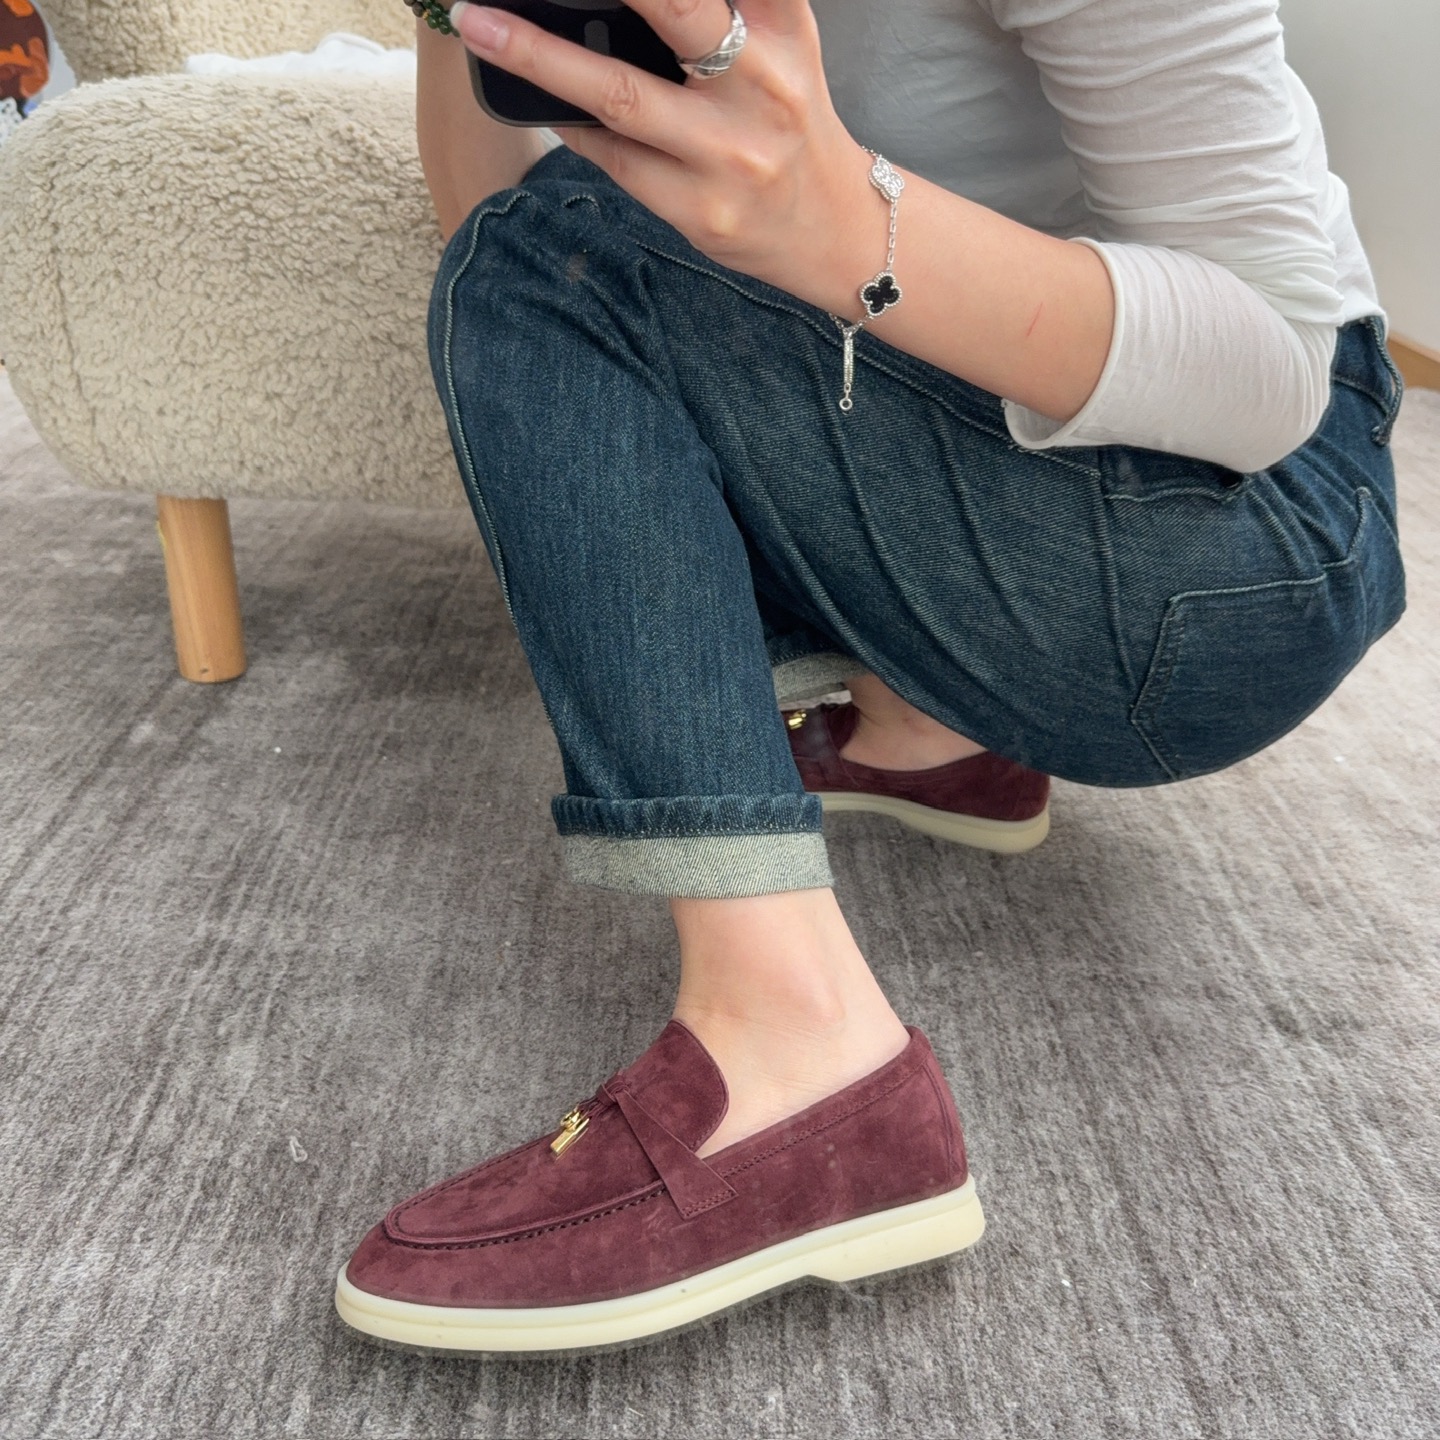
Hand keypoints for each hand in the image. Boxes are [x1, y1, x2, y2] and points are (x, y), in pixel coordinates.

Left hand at [448, 0, 875, 312]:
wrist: (837, 231)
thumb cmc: (789, 122)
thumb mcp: (781, 42)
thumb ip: (727, 5)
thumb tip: (615, 2)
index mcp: (782, 28)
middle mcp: (762, 85)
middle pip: (674, 10)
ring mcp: (727, 154)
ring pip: (619, 96)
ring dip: (539, 57)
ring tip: (481, 24)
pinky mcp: (698, 210)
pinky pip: (613, 158)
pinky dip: (570, 123)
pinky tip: (539, 98)